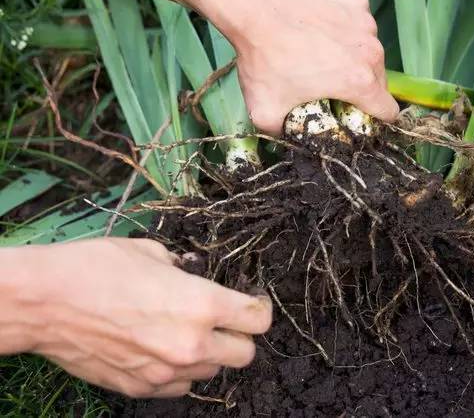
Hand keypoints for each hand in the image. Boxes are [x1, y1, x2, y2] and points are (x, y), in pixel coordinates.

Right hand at [0, 238, 271, 397]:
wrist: (44, 303)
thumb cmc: (96, 267)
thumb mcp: (151, 253)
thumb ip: (184, 270)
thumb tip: (194, 275)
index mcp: (201, 305)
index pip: (258, 320)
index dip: (259, 308)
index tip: (251, 302)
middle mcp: (191, 345)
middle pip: (246, 355)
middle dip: (239, 336)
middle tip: (223, 321)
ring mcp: (166, 373)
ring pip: (212, 373)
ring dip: (208, 355)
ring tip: (185, 334)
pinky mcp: (142, 389)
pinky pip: (180, 387)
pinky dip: (180, 372)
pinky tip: (161, 351)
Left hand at [161, 0, 398, 132]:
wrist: (252, 8)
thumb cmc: (263, 58)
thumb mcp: (266, 113)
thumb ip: (285, 134)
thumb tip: (290, 139)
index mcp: (360, 82)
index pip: (388, 113)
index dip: (374, 122)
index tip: (355, 118)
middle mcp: (371, 51)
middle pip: (379, 82)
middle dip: (359, 90)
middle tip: (329, 89)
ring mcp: (365, 22)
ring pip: (369, 53)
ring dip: (353, 60)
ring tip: (321, 58)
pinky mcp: (354, 1)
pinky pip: (358, 26)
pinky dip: (344, 33)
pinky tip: (319, 34)